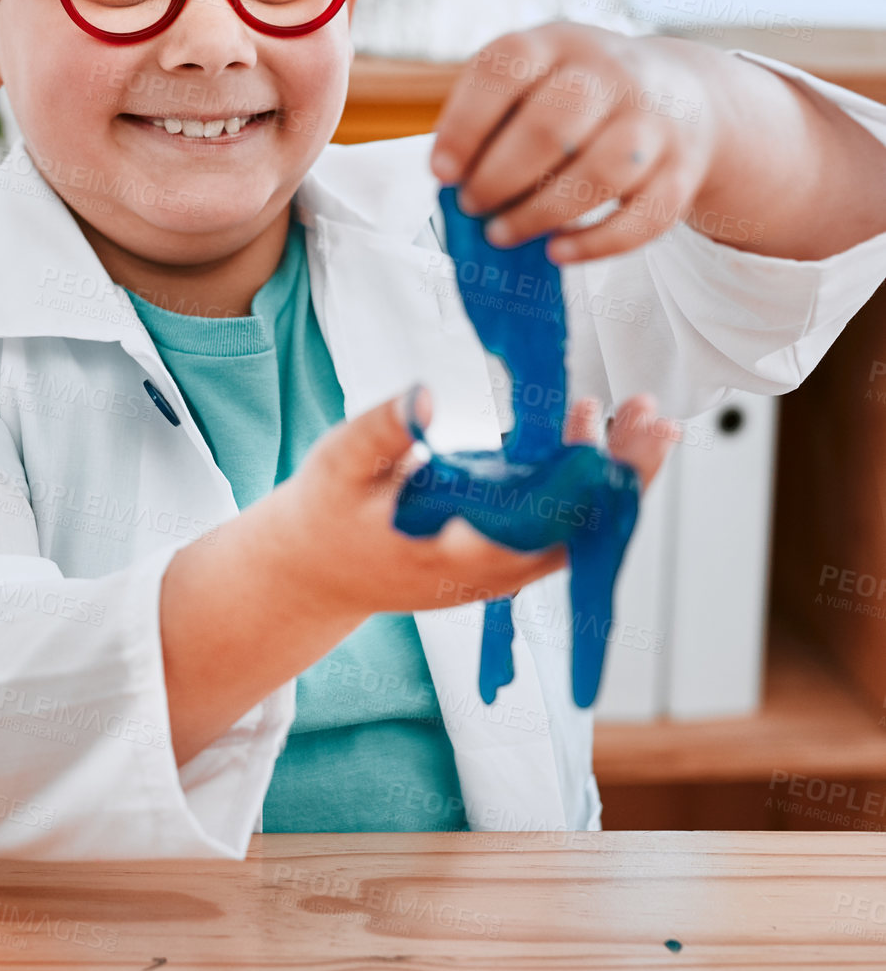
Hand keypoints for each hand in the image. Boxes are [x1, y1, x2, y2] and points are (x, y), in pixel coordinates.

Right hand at [266, 383, 680, 619]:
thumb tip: (424, 396)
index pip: (529, 531)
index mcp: (448, 553)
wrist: (316, 573)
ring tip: (640, 415)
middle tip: (654, 421)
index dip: (572, 491)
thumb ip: (381, 432)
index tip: (601, 447)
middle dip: (619, 476)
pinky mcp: (503, 561)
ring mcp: (499, 573)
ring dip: (612, 475)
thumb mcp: (339, 464)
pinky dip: (586, 482)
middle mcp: (487, 574)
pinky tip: (593, 429)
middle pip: (575, 533)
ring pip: (577, 531)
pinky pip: (562, 527)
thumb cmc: (325, 513)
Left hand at [428, 22, 721, 264]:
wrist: (684, 94)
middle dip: (499, 177)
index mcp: (560, 43)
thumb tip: (452, 182)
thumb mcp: (537, 79)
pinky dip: (595, 242)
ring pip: (601, 172)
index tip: (441, 172)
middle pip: (552, 125)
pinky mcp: (682, 169)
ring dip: (540, 213)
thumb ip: (493, 119)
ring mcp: (655, 120)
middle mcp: (613, 73)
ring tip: (501, 233)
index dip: (466, 123)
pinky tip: (556, 252)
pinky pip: (645, 215)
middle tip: (473, 206)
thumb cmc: (580, 97)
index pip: (507, 67)